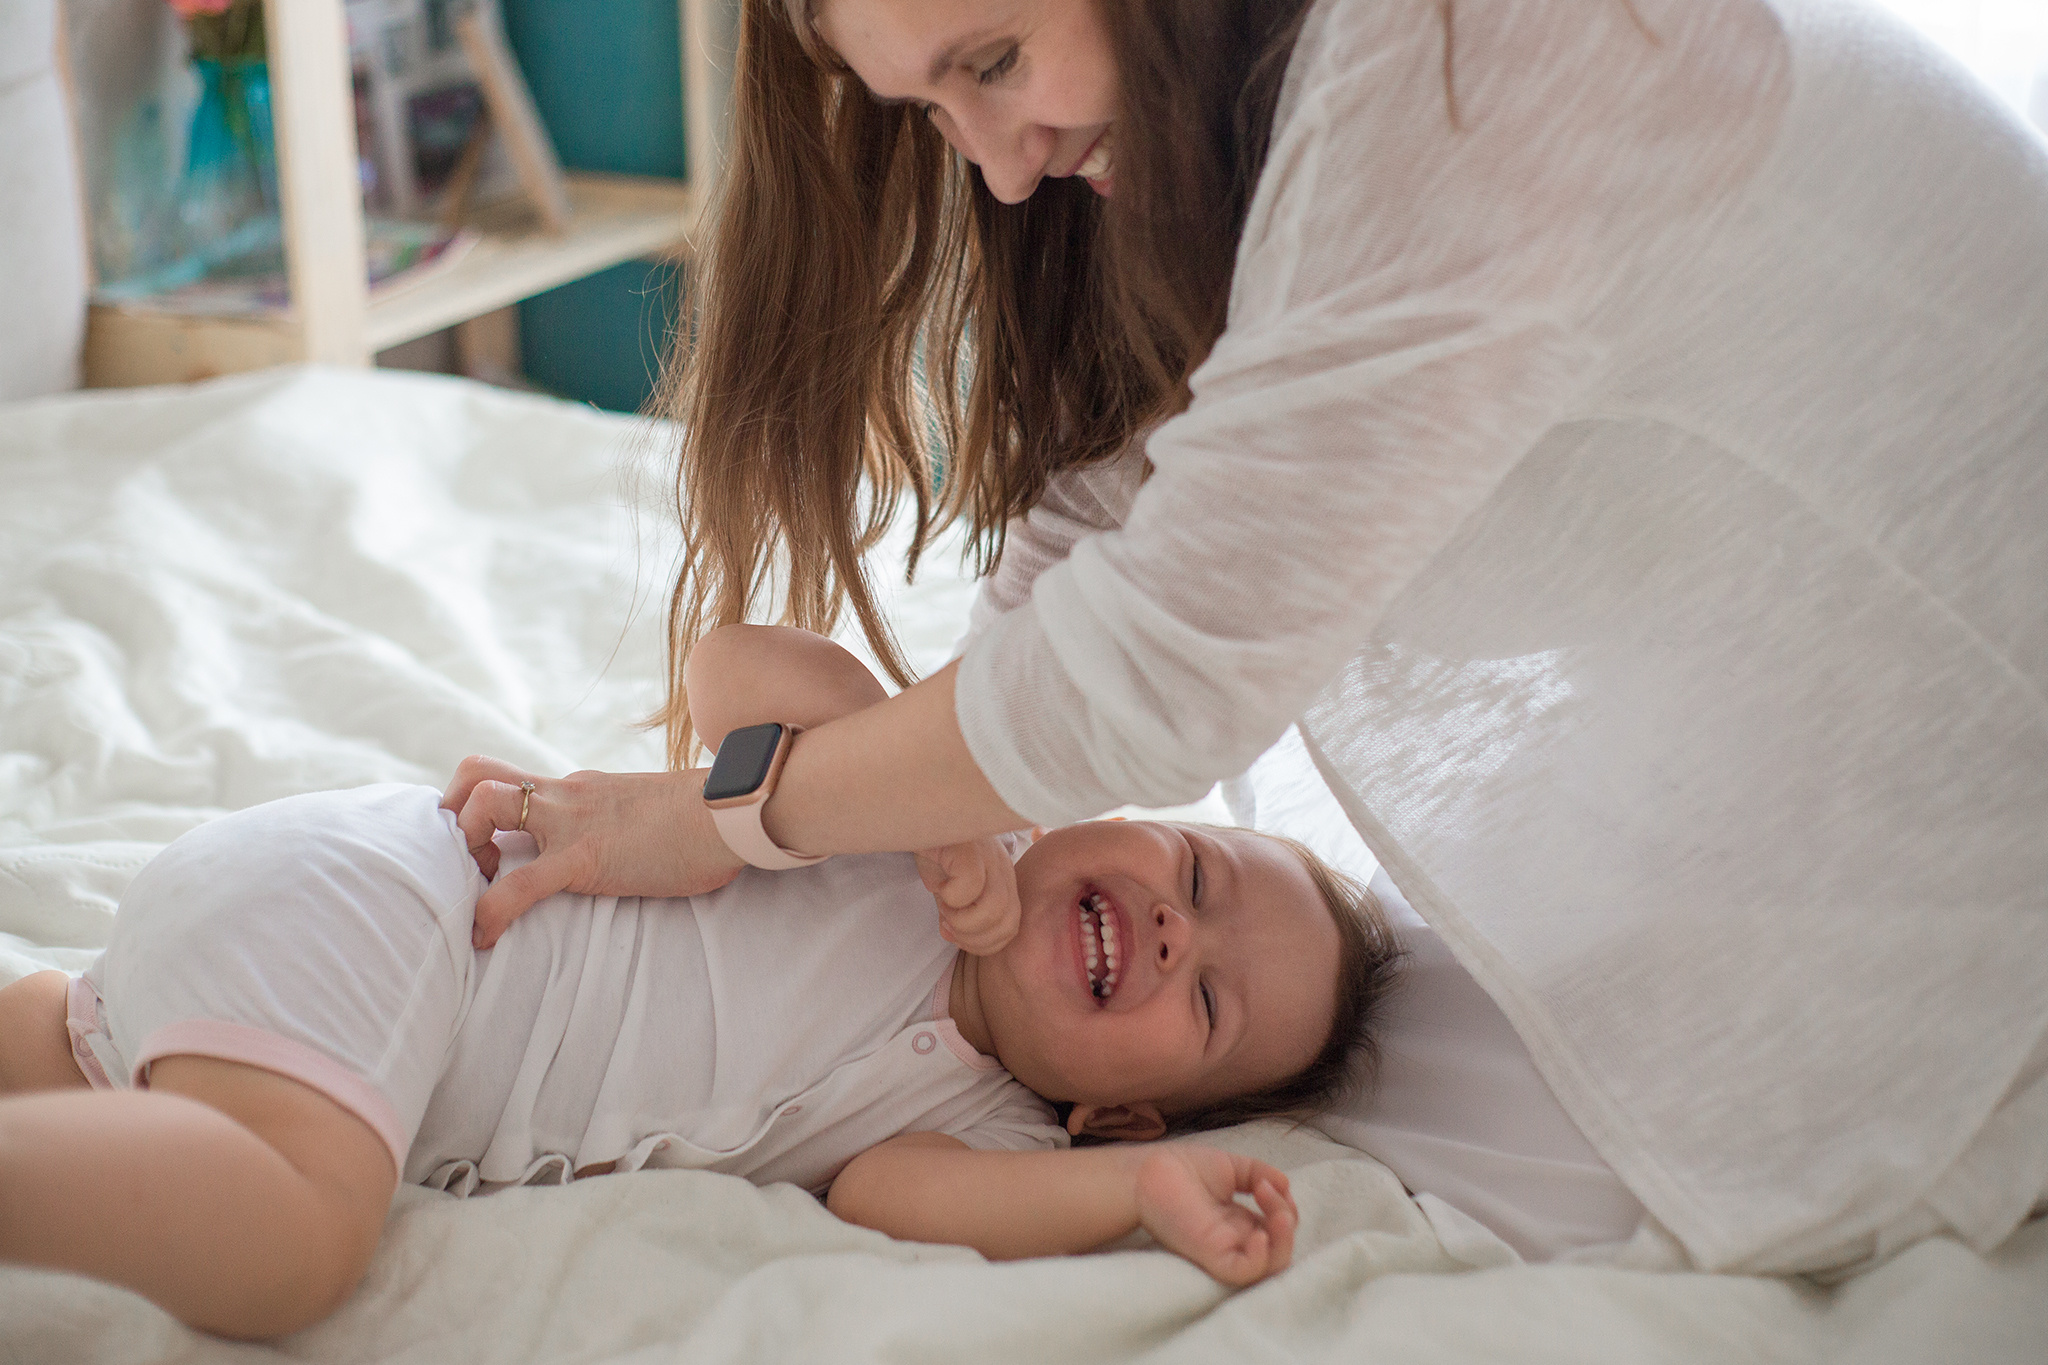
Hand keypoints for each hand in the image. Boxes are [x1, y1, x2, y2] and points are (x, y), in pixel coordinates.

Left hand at [442, 756, 745, 948]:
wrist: (740, 813)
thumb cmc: (711, 821)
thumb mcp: (650, 815)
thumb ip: (623, 823)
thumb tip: (631, 846)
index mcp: (580, 787)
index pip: (509, 780)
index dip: (476, 811)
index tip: (481, 851)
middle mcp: (566, 794)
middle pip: (478, 776)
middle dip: (452, 820)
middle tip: (471, 868)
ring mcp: (573, 822)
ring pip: (484, 804)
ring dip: (462, 850)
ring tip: (473, 894)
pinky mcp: (587, 858)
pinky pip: (521, 883)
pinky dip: (491, 911)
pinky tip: (484, 938)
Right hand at [914, 836, 1020, 955]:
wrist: (918, 812)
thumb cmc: (936, 849)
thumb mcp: (953, 884)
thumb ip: (962, 910)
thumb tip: (954, 934)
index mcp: (1004, 879)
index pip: (1012, 927)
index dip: (982, 943)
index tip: (953, 932)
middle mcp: (1002, 866)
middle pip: (1008, 923)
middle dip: (972, 937)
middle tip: (947, 923)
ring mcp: (989, 854)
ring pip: (994, 909)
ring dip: (962, 920)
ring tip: (943, 906)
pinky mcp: (969, 846)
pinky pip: (971, 884)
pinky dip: (951, 896)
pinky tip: (938, 886)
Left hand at [1135, 1146, 1296, 1287]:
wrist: (1150, 1170)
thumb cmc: (1183, 1168)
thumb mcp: (1231, 1167)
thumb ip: (1260, 1173)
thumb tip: (1285, 1184)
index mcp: (1240, 1222)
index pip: (1277, 1229)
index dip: (1284, 1208)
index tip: (1268, 1183)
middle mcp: (1236, 1240)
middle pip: (1279, 1250)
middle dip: (1287, 1222)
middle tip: (1268, 1193)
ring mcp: (1224, 1249)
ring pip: (1269, 1266)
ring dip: (1283, 1240)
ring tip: (1277, 1215)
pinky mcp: (1210, 1256)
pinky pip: (1243, 1272)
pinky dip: (1260, 1259)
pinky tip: (1259, 1235)